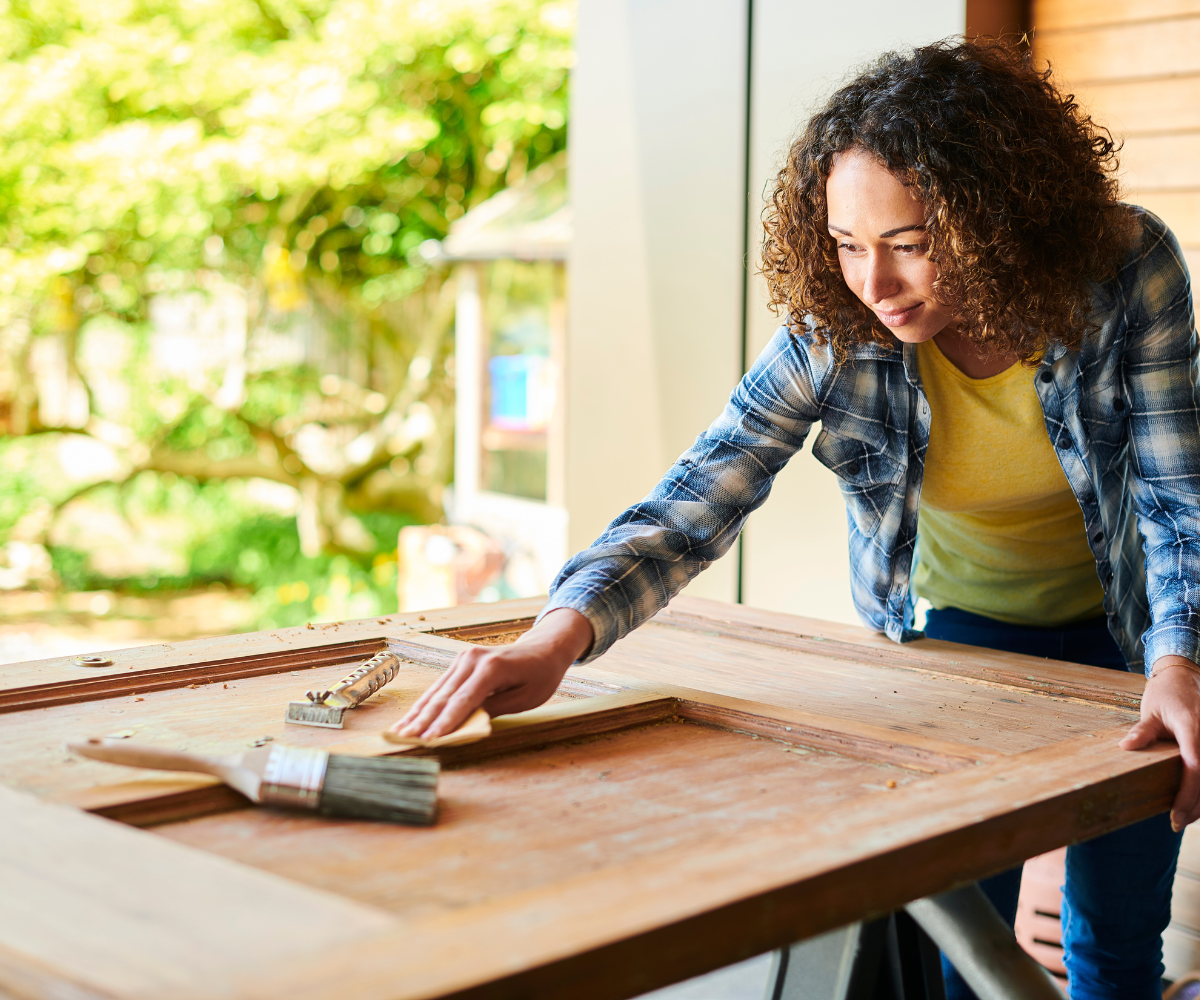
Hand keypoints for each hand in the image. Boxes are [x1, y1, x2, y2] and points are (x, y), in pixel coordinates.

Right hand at [390, 608, 594, 740]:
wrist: (543, 648)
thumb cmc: (540, 675)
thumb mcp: (525, 698)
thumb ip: (494, 709)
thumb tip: (464, 724)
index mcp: (491, 667)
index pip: (463, 700)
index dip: (445, 722)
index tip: (429, 740)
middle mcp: (472, 659)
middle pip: (443, 696)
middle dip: (422, 721)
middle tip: (405, 741)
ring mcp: (463, 659)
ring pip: (436, 692)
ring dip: (416, 714)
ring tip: (398, 734)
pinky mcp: (459, 663)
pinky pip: (439, 687)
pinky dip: (424, 705)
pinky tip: (410, 720)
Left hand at [1120, 656, 1199, 830]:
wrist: (1185, 675)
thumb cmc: (1166, 693)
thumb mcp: (1151, 710)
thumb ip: (1143, 731)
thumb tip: (1126, 747)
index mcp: (1193, 727)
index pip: (1195, 767)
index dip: (1188, 794)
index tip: (1175, 815)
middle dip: (1197, 805)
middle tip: (1177, 822)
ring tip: (1186, 816)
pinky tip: (1196, 800)